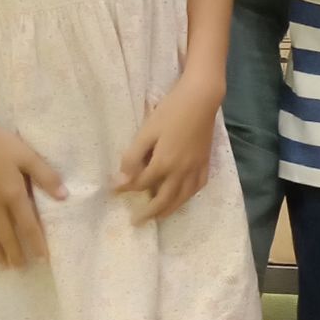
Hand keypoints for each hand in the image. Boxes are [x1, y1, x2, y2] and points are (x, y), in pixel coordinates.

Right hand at [0, 115, 65, 267]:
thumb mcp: (27, 155)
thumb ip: (45, 176)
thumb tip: (63, 196)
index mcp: (13, 194)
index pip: (28, 225)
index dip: (36, 243)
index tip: (42, 259)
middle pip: (6, 234)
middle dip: (14, 252)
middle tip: (20, 269)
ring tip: (0, 266)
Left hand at [115, 79, 220, 222]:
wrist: (201, 98)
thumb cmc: (170, 111)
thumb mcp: (147, 131)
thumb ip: (133, 157)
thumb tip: (122, 180)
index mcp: (164, 163)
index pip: (142, 183)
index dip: (126, 188)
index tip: (114, 191)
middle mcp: (181, 171)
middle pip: (164, 199)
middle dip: (149, 212)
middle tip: (137, 222)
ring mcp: (195, 168)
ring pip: (183, 197)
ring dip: (170, 210)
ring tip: (159, 216)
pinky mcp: (205, 162)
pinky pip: (198, 187)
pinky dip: (189, 196)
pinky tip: (183, 196)